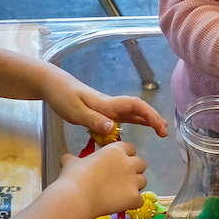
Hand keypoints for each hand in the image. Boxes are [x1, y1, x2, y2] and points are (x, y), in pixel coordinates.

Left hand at [43, 68, 168, 137]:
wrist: (53, 85)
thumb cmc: (63, 96)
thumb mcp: (75, 111)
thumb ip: (94, 120)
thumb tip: (113, 128)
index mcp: (107, 104)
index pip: (135, 106)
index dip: (150, 115)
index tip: (160, 126)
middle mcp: (111, 105)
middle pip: (139, 109)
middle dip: (154, 119)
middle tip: (165, 133)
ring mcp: (108, 108)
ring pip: (133, 113)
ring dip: (148, 120)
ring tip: (160, 131)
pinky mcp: (103, 111)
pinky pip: (123, 117)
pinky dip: (135, 122)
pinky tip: (140, 127)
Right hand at [58, 142, 147, 216]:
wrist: (77, 197)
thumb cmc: (73, 177)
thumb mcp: (71, 162)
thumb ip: (74, 159)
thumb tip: (66, 158)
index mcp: (115, 150)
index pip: (130, 148)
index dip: (125, 156)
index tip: (117, 163)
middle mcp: (128, 163)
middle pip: (141, 164)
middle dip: (133, 170)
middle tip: (121, 179)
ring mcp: (133, 181)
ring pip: (143, 181)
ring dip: (135, 186)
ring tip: (121, 193)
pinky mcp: (134, 197)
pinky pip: (140, 200)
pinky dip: (133, 203)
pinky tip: (122, 205)